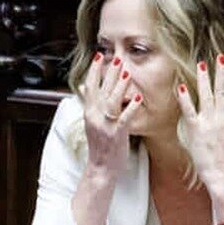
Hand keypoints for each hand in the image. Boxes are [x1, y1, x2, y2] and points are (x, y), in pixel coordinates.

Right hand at [79, 53, 142, 180]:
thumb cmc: (100, 145)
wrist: (101, 168)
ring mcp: (105, 125)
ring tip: (126, 72)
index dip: (95, 71)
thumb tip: (85, 85)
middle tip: (116, 58)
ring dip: (119, 85)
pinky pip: (125, 118)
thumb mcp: (91, 122)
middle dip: (108, 73)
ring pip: (111, 101)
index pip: (90, 86)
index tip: (100, 56)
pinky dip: (131, 106)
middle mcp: (94, 116)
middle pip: (101, 90)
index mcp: (89, 112)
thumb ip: (90, 103)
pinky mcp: (117, 134)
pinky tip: (139, 97)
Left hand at [176, 54, 223, 206]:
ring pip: (207, 96)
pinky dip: (185, 98)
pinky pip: (189, 110)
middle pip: (223, 90)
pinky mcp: (196, 130)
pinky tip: (182, 85)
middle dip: (222, 72)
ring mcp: (210, 123)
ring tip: (202, 64)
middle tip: (220, 56)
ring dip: (204, 79)